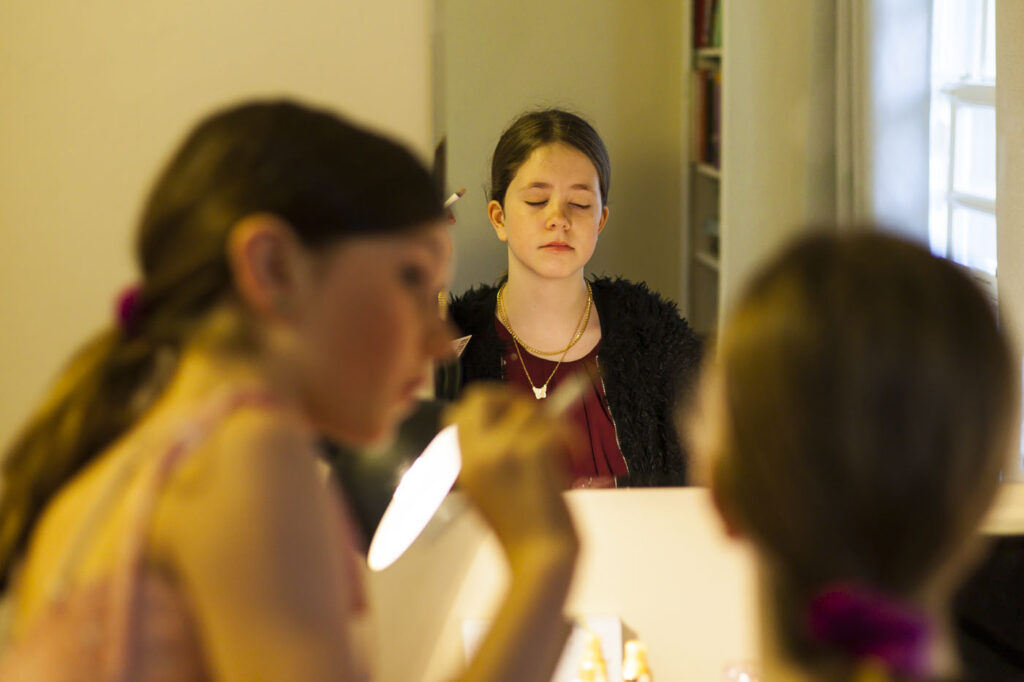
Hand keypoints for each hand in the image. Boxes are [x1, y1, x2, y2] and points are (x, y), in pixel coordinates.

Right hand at [445, 384, 579, 563]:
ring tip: (561, 446)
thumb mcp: (483, 490)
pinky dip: (570, 435)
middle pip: (483, 395)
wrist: (540, 556)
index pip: (457, 410)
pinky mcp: (535, 449)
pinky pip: (555, 423)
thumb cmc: (520, 531)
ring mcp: (505, 447)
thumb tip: (506, 419)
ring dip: (549, 422)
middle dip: (509, 397)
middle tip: (532, 414)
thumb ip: (486, 454)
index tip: (503, 411)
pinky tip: (574, 451)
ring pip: (527, 408)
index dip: (482, 404)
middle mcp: (479, 451)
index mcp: (463, 463)